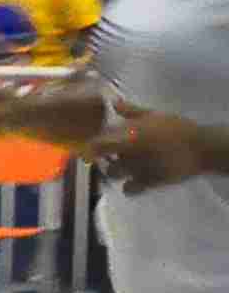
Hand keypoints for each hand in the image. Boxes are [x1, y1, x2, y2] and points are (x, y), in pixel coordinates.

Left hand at [94, 110, 221, 193]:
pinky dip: (128, 186)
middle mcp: (128, 155)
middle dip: (104, 160)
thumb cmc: (177, 128)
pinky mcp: (148, 183)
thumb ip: (131, 111)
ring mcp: (137, 170)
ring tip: (125, 165)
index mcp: (128, 137)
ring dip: (116, 171)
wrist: (200, 148)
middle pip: (104, 162)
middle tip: (111, 155)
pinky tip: (134, 180)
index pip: (97, 146)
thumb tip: (114, 102)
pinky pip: (128, 189)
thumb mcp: (154, 115)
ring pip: (114, 175)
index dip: (91, 148)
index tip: (91, 147)